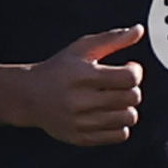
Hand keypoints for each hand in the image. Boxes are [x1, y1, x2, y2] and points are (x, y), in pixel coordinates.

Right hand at [22, 26, 144, 145]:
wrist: (28, 96)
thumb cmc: (59, 70)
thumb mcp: (82, 49)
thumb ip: (112, 39)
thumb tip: (138, 30)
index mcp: (83, 76)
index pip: (128, 78)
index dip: (136, 71)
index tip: (129, 68)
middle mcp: (80, 100)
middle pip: (131, 98)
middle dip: (132, 89)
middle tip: (121, 85)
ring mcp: (80, 122)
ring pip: (128, 118)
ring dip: (127, 107)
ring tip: (115, 100)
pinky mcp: (80, 138)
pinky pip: (119, 135)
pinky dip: (120, 124)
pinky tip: (109, 114)